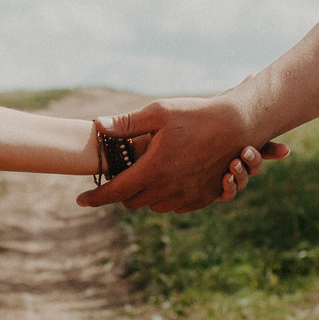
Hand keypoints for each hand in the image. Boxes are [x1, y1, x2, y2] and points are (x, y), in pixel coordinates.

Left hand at [80, 98, 289, 212]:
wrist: (237, 125)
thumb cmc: (196, 114)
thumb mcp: (158, 112)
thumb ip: (125, 123)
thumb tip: (98, 126)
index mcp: (153, 170)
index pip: (114, 192)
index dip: (95, 198)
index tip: (80, 200)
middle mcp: (168, 189)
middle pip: (132, 202)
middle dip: (122, 193)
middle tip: (119, 178)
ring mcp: (187, 196)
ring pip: (153, 206)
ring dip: (144, 196)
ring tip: (144, 176)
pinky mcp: (203, 198)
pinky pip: (175, 207)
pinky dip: (165, 198)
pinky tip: (166, 180)